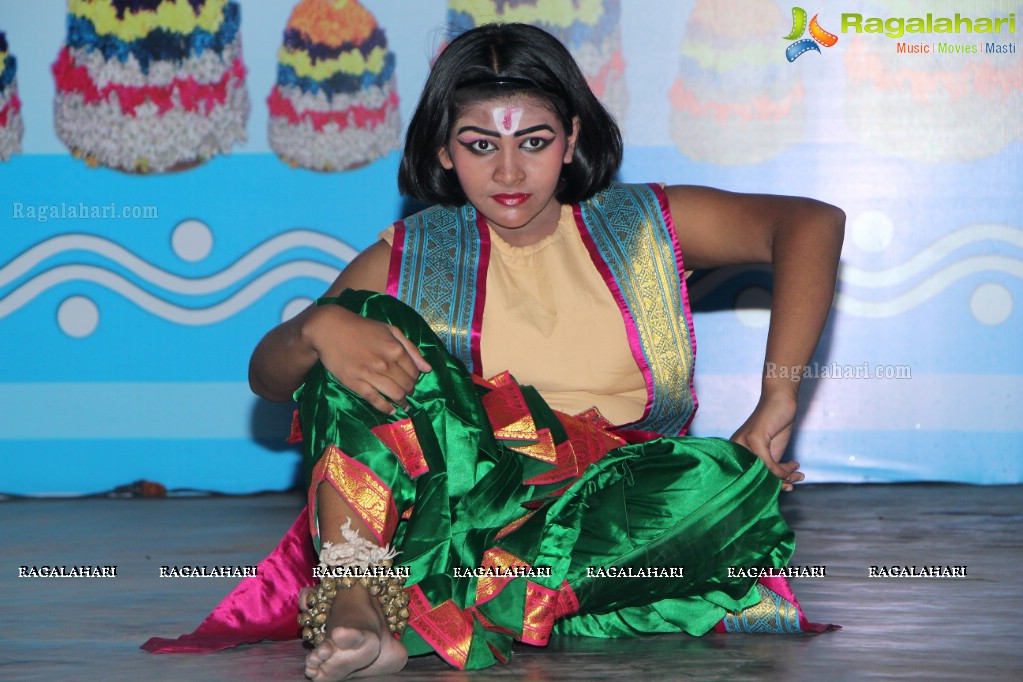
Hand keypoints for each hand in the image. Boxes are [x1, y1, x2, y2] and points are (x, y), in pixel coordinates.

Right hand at [304, 305, 431, 413]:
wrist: (331, 328)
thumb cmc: (363, 328)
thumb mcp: (391, 330)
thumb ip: (411, 349)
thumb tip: (428, 369)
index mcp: (396, 349)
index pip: (414, 373)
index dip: (415, 379)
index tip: (410, 381)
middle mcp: (386, 363)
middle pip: (407, 385)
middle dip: (410, 391)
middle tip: (406, 392)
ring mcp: (370, 374)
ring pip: (395, 395)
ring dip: (401, 402)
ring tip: (401, 403)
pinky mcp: (355, 383)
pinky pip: (375, 400)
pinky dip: (386, 408)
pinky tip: (390, 410)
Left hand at [731, 389, 804, 490]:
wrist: (780, 398)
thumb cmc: (775, 423)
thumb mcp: (772, 449)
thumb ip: (770, 466)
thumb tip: (778, 486)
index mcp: (737, 451)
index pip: (750, 476)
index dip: (768, 486)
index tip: (785, 488)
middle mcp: (736, 448)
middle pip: (756, 477)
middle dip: (777, 484)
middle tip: (792, 484)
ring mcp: (743, 443)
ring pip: (764, 473)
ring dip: (785, 477)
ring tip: (798, 474)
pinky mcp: (754, 439)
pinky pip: (769, 464)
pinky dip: (784, 470)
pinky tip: (795, 465)